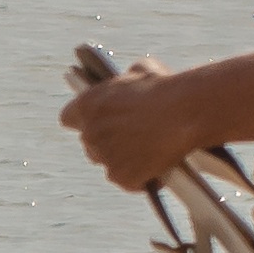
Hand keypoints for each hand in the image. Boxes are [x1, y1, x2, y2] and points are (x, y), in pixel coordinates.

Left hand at [61, 59, 221, 190]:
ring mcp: (105, 157)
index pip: (68, 118)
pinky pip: (128, 182)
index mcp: (88, 104)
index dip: (83, 121)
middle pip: (89, 144)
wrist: (185, 112)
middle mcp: (91, 132)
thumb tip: (130, 83)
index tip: (95, 122)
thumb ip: (125, 81)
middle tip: (131, 137)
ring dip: (123, 160)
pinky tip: (156, 170)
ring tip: (147, 152)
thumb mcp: (140, 71)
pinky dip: (141, 179)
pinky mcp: (123, 177)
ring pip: (108, 164)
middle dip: (106, 142)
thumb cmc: (165, 88)